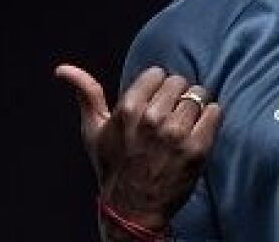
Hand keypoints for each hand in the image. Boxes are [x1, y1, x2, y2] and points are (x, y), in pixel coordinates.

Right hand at [55, 64, 221, 232]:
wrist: (133, 210)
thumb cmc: (114, 168)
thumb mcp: (94, 131)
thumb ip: (86, 94)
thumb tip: (63, 69)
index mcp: (127, 108)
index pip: (157, 74)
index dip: (157, 89)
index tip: (154, 105)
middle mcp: (151, 118)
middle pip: (179, 82)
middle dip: (176, 97)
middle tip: (169, 118)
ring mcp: (176, 133)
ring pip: (198, 94)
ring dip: (195, 108)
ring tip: (183, 126)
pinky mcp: (197, 148)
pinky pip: (215, 111)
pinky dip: (210, 118)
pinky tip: (198, 132)